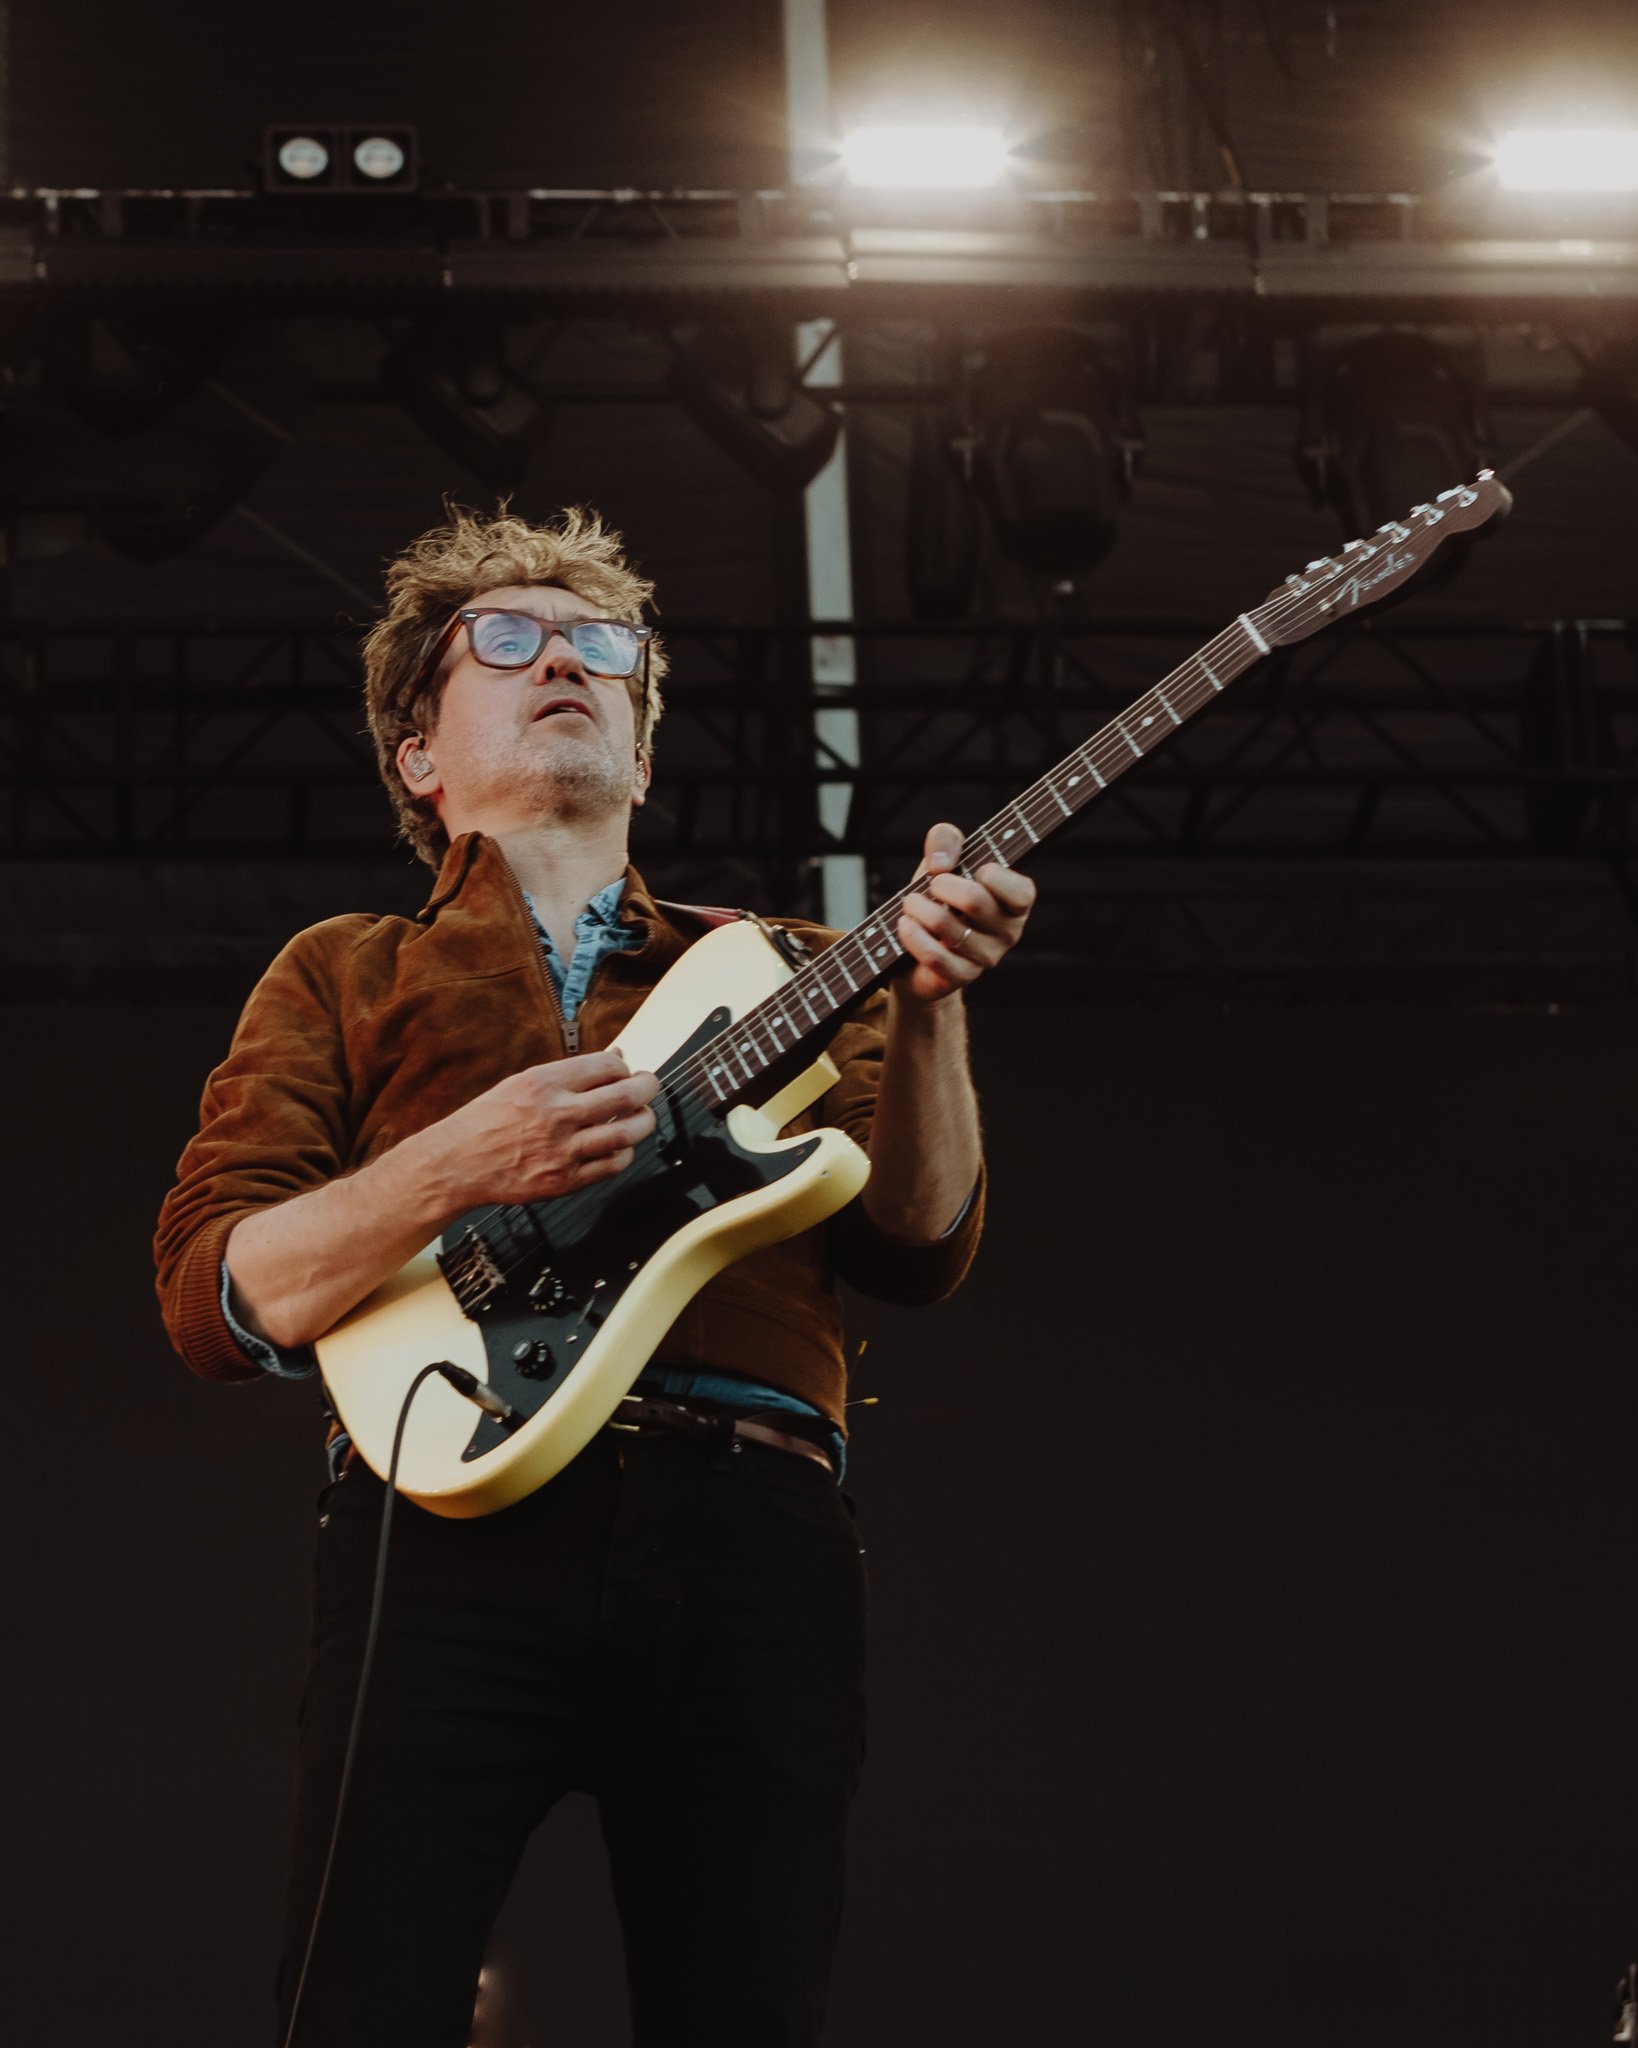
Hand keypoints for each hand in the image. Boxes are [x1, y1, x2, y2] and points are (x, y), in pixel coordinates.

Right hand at [428, 1051, 659, 1208]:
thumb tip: (615, 1058)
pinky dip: (624, 1153)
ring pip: (627, 1132)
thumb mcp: (522, 1083)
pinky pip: (613, 1165)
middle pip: (626, 1095)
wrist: (457, 1164)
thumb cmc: (486, 1121)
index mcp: (544, 1083)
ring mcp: (563, 1150)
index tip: (627, 1071)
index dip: (625, 1067)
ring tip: (642, 1116)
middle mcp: (556, 1114)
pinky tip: (618, 1146)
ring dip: (644, 1122)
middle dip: (648, 1087)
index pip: (607, 1066)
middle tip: (650, 1086)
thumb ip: (571, 1074)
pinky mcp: (565, 1180)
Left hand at [895, 822, 1036, 1004]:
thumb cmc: (940, 897)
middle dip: (941, 885)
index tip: (971, 870)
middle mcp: (1008, 933)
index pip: (1020, 891)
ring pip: (946, 925)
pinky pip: (934, 956)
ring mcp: (986, 958)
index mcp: (1017, 903)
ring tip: (911, 903)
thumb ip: (947, 838)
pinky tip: (904, 924)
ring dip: (918, 907)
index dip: (989, 874)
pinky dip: (912, 935)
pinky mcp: (960, 977)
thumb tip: (940, 864)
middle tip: (930, 885)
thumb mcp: (945, 859)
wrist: (918, 947)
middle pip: (975, 901)